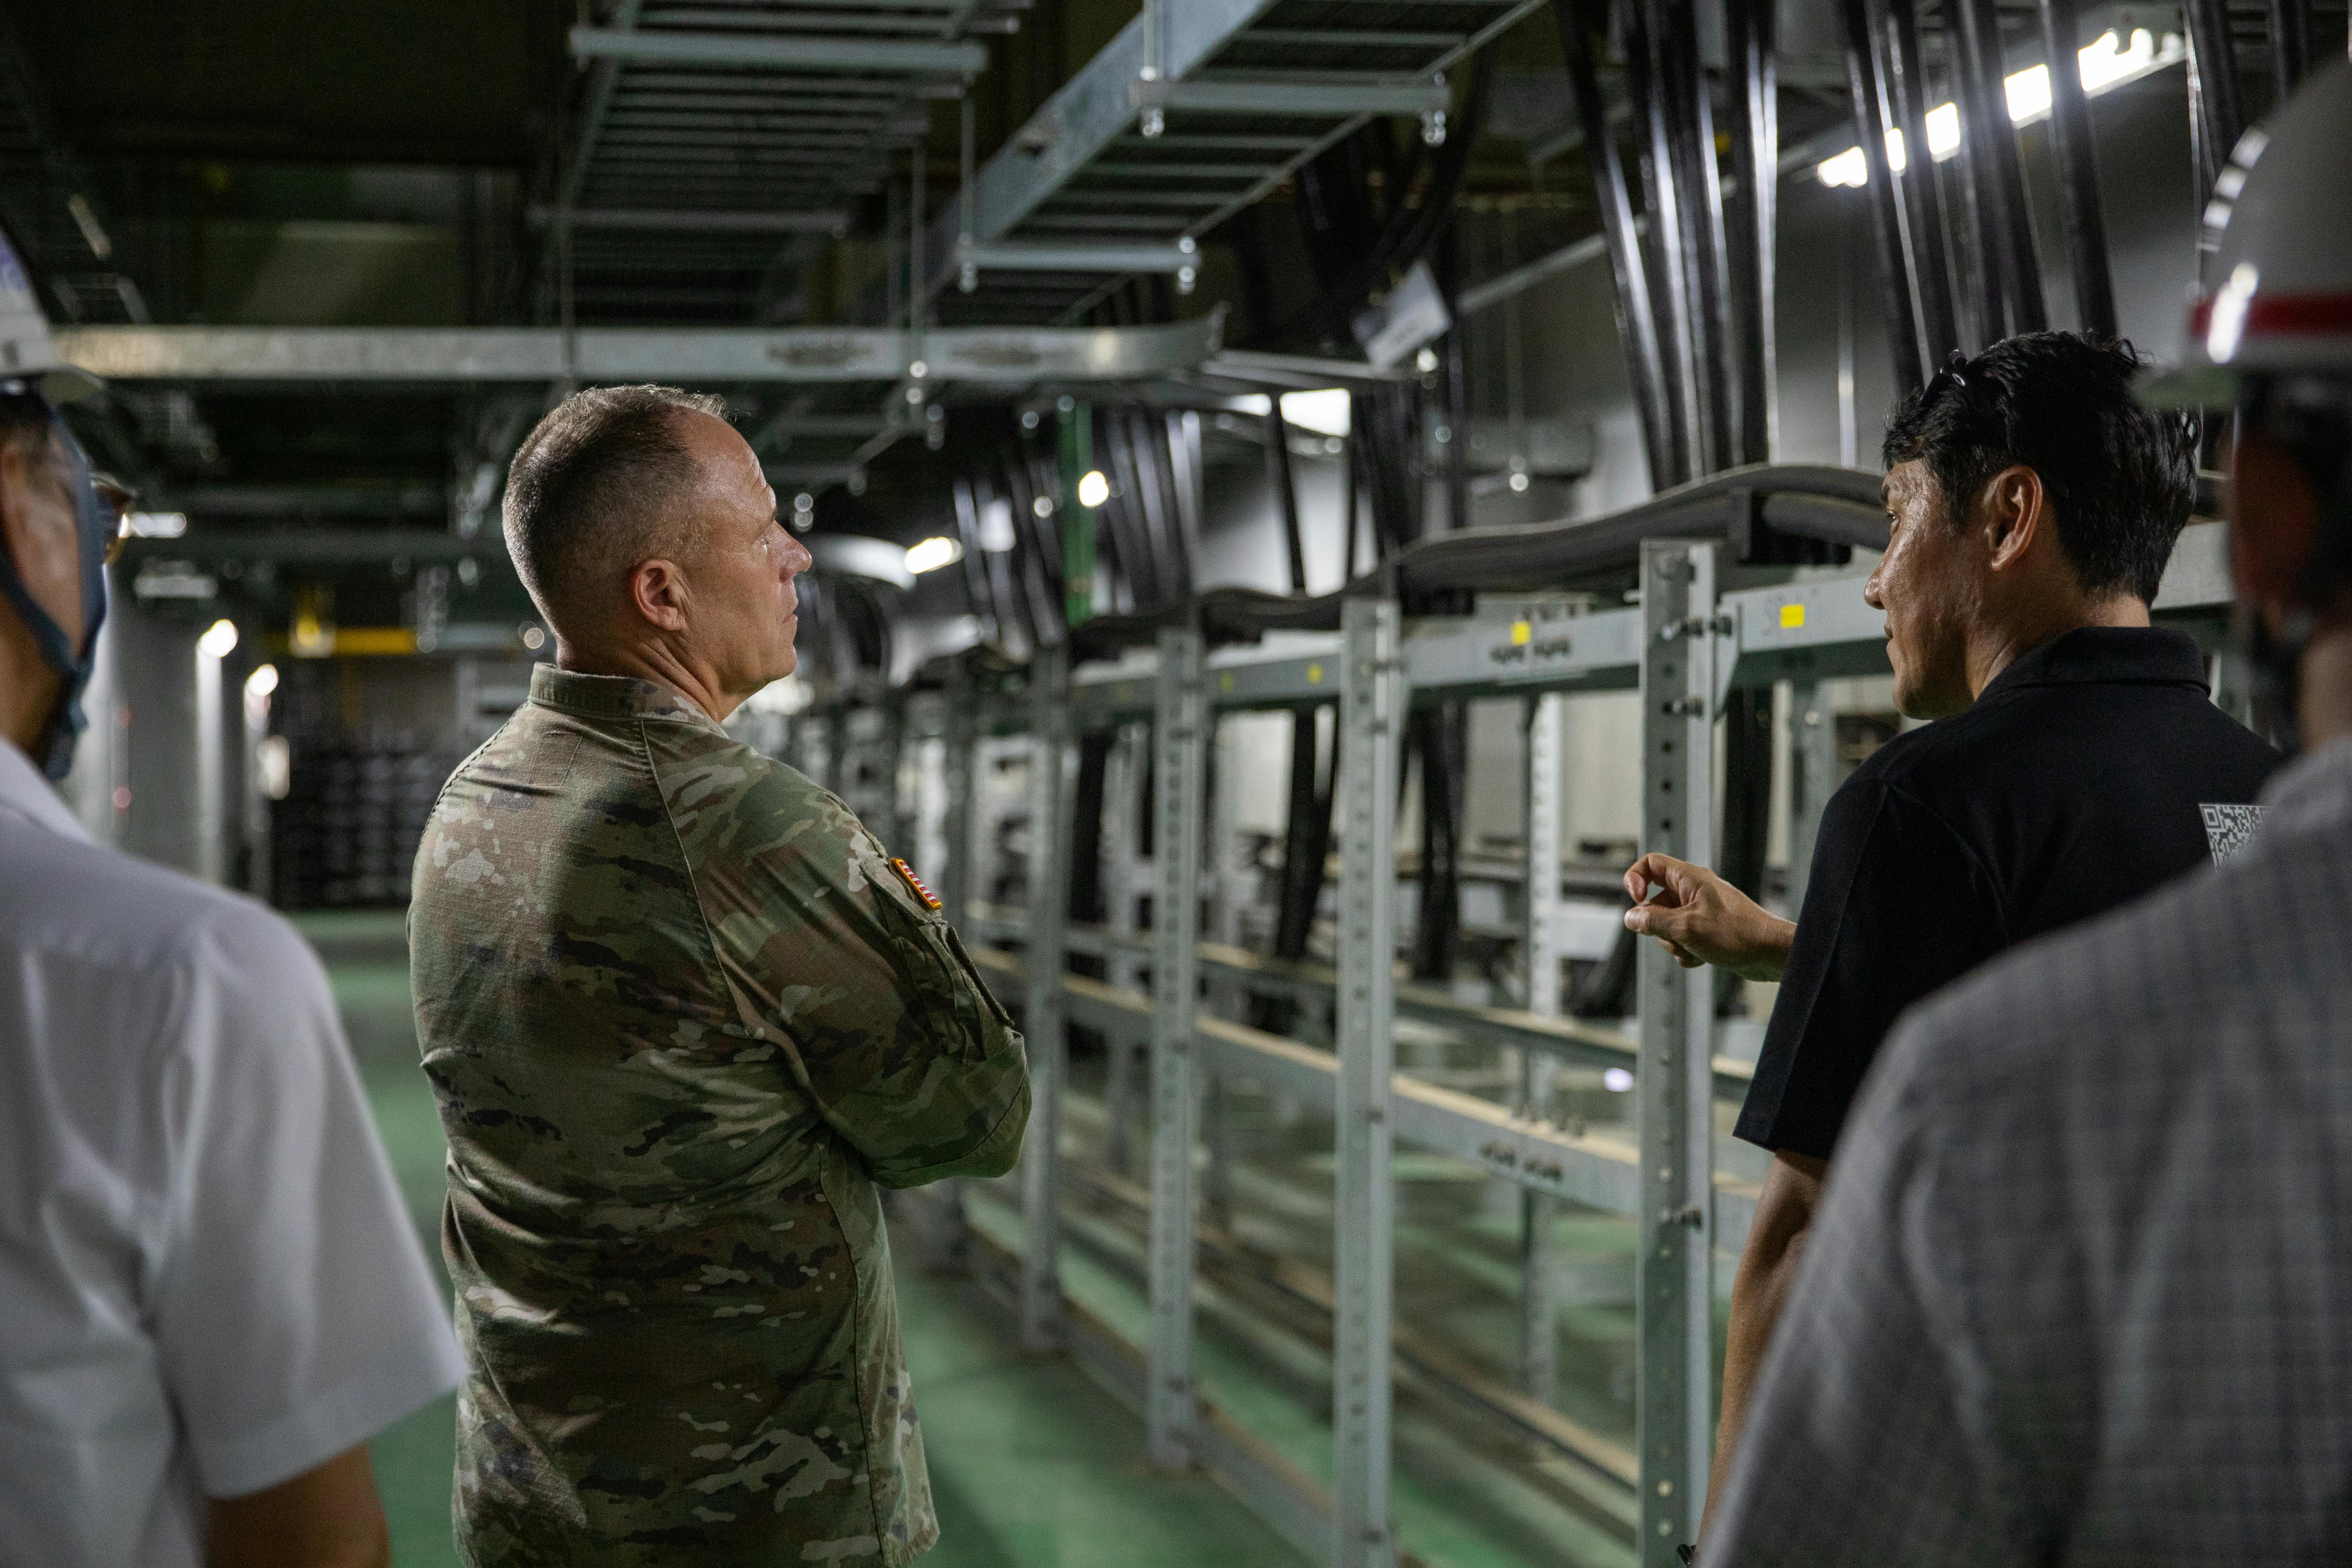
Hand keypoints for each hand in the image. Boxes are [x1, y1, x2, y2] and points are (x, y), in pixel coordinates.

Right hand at [1620, 853, 1794, 981]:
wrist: (1769, 954)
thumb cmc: (1736, 934)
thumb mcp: (1686, 927)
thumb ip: (1653, 921)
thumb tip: (1631, 917)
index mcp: (1690, 878)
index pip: (1651, 864)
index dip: (1635, 879)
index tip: (1636, 900)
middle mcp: (1694, 891)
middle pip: (1655, 902)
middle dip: (1658, 926)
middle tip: (1675, 934)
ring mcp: (1701, 911)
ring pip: (1667, 925)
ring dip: (1674, 942)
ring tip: (1695, 947)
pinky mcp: (1707, 930)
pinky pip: (1682, 939)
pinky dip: (1687, 951)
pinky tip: (1703, 956)